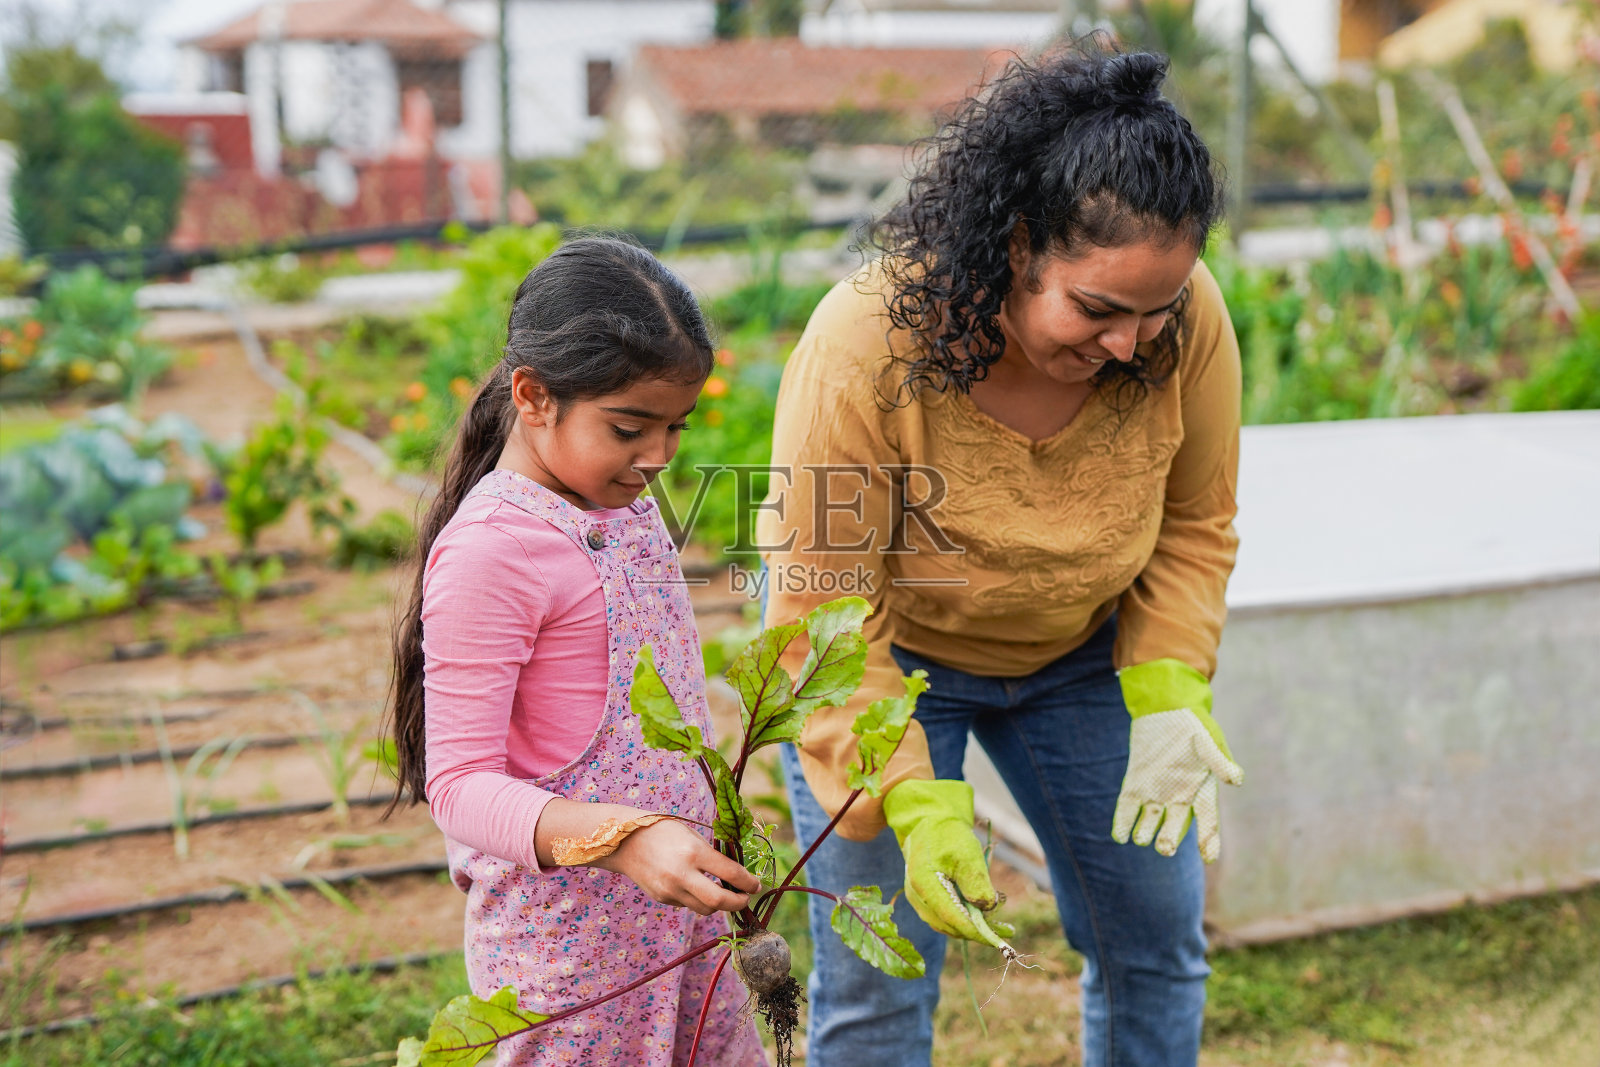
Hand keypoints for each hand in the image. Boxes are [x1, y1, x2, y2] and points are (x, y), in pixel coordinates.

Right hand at [594, 816, 759, 915]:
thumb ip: (711, 856)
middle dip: (739, 903)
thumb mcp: (691, 836)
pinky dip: (697, 898)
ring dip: (719, 904)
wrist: (625, 841)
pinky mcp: (662, 898)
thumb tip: (737, 875)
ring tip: (724, 893)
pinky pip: (688, 904)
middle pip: (719, 902)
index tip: (756, 885)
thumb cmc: (664, 831)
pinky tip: (695, 886)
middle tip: (746, 898)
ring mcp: (670, 890)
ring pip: (704, 909)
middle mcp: (682, 874)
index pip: (731, 874)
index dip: (749, 882)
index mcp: (693, 852)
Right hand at [882, 778, 998, 941]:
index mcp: (923, 884)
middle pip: (950, 925)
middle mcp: (916, 896)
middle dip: (978, 931)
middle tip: (1007, 930)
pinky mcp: (923, 899)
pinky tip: (980, 913)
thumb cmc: (948, 835)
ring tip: (998, 923)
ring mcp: (917, 899)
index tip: (1000, 942)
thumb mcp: (966, 853)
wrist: (930, 823)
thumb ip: (975, 881)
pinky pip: (944, 917)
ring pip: (947, 924)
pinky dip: (963, 919)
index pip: (953, 918)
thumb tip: (986, 908)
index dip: (977, 933)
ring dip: (972, 927)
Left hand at [1112, 658, 1243, 862]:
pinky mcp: (1135, 784)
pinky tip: (1119, 836)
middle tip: (1165, 849)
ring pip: (1151, 820)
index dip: (1208, 839)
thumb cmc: (1194, 723)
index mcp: (1201, 789)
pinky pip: (1128, 807)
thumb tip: (1238, 780)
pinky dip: (1123, 822)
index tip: (1209, 857)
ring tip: (1141, 838)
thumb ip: (1220, 760)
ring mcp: (1156, 792)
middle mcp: (1179, 796)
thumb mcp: (1209, 740)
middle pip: (1175, 825)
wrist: (1166, 707)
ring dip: (1145, 831)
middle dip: (1169, 839)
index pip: (1208, 820)